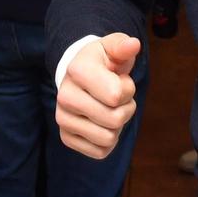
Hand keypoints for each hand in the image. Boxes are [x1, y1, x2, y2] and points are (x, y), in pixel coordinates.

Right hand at [57, 34, 139, 159]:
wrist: (79, 76)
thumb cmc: (101, 61)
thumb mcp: (112, 47)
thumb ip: (123, 46)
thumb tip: (133, 45)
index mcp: (77, 70)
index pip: (116, 95)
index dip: (127, 89)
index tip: (120, 79)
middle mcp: (64, 97)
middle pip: (115, 120)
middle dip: (126, 108)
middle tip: (118, 97)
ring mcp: (63, 119)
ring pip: (108, 138)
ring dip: (118, 126)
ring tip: (110, 108)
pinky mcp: (66, 137)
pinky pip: (100, 151)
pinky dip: (109, 140)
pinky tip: (102, 123)